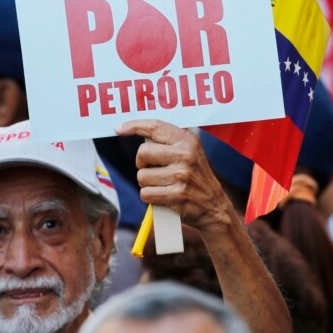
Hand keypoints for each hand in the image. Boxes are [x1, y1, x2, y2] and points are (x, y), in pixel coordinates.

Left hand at [116, 119, 233, 231]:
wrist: (214, 207)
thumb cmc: (195, 178)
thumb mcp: (190, 153)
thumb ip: (169, 142)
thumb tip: (138, 132)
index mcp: (187, 141)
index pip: (155, 127)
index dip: (134, 126)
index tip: (118, 129)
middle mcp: (185, 155)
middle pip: (142, 153)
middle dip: (142, 164)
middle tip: (152, 169)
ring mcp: (181, 176)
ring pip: (142, 176)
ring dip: (147, 184)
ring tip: (162, 185)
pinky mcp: (177, 195)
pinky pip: (146, 194)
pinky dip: (150, 197)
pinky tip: (163, 197)